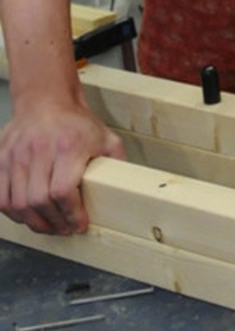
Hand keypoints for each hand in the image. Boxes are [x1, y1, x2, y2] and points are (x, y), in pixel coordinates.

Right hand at [0, 99, 125, 235]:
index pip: (63, 191)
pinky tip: (28, 215)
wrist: (46, 101)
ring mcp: (15, 156)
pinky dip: (13, 213)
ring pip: (17, 203)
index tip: (79, 224)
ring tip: (49, 226)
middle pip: (39, 201)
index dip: (71, 214)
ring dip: (34, 222)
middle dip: (54, 222)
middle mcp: (38, 152)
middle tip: (65, 229)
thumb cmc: (76, 123)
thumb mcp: (106, 138)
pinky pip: (0, 197)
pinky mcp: (0, 160)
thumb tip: (127, 186)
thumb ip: (116, 161)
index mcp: (68, 146)